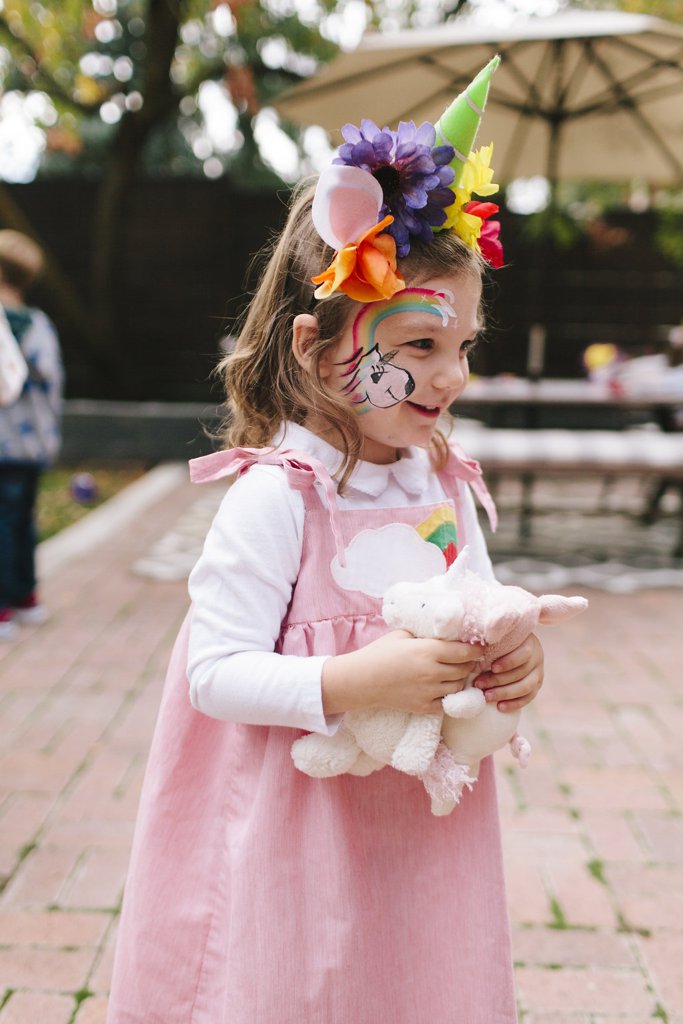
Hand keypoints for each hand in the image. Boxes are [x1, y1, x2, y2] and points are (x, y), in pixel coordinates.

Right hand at [322, 630, 484, 716]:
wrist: (361, 680)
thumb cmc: (380, 653)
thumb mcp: (403, 635)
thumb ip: (425, 635)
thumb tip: (445, 633)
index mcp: (428, 650)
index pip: (465, 651)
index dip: (476, 649)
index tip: (480, 647)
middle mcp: (432, 671)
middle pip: (465, 669)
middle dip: (470, 664)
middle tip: (469, 660)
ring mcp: (428, 691)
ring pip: (459, 686)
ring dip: (461, 679)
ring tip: (457, 673)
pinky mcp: (423, 707)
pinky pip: (446, 703)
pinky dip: (449, 696)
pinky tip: (444, 688)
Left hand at [474, 633, 543, 711]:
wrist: (515, 648)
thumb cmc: (501, 643)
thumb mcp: (499, 640)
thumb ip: (492, 645)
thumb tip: (474, 654)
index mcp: (529, 643)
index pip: (524, 654)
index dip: (509, 662)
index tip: (492, 668)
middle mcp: (537, 658)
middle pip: (522, 672)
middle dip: (499, 680)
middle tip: (479, 684)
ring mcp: (538, 673)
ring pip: (526, 687)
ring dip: (505, 693)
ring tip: (487, 696)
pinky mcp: (537, 686)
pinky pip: (528, 698)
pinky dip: (514, 703)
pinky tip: (500, 707)